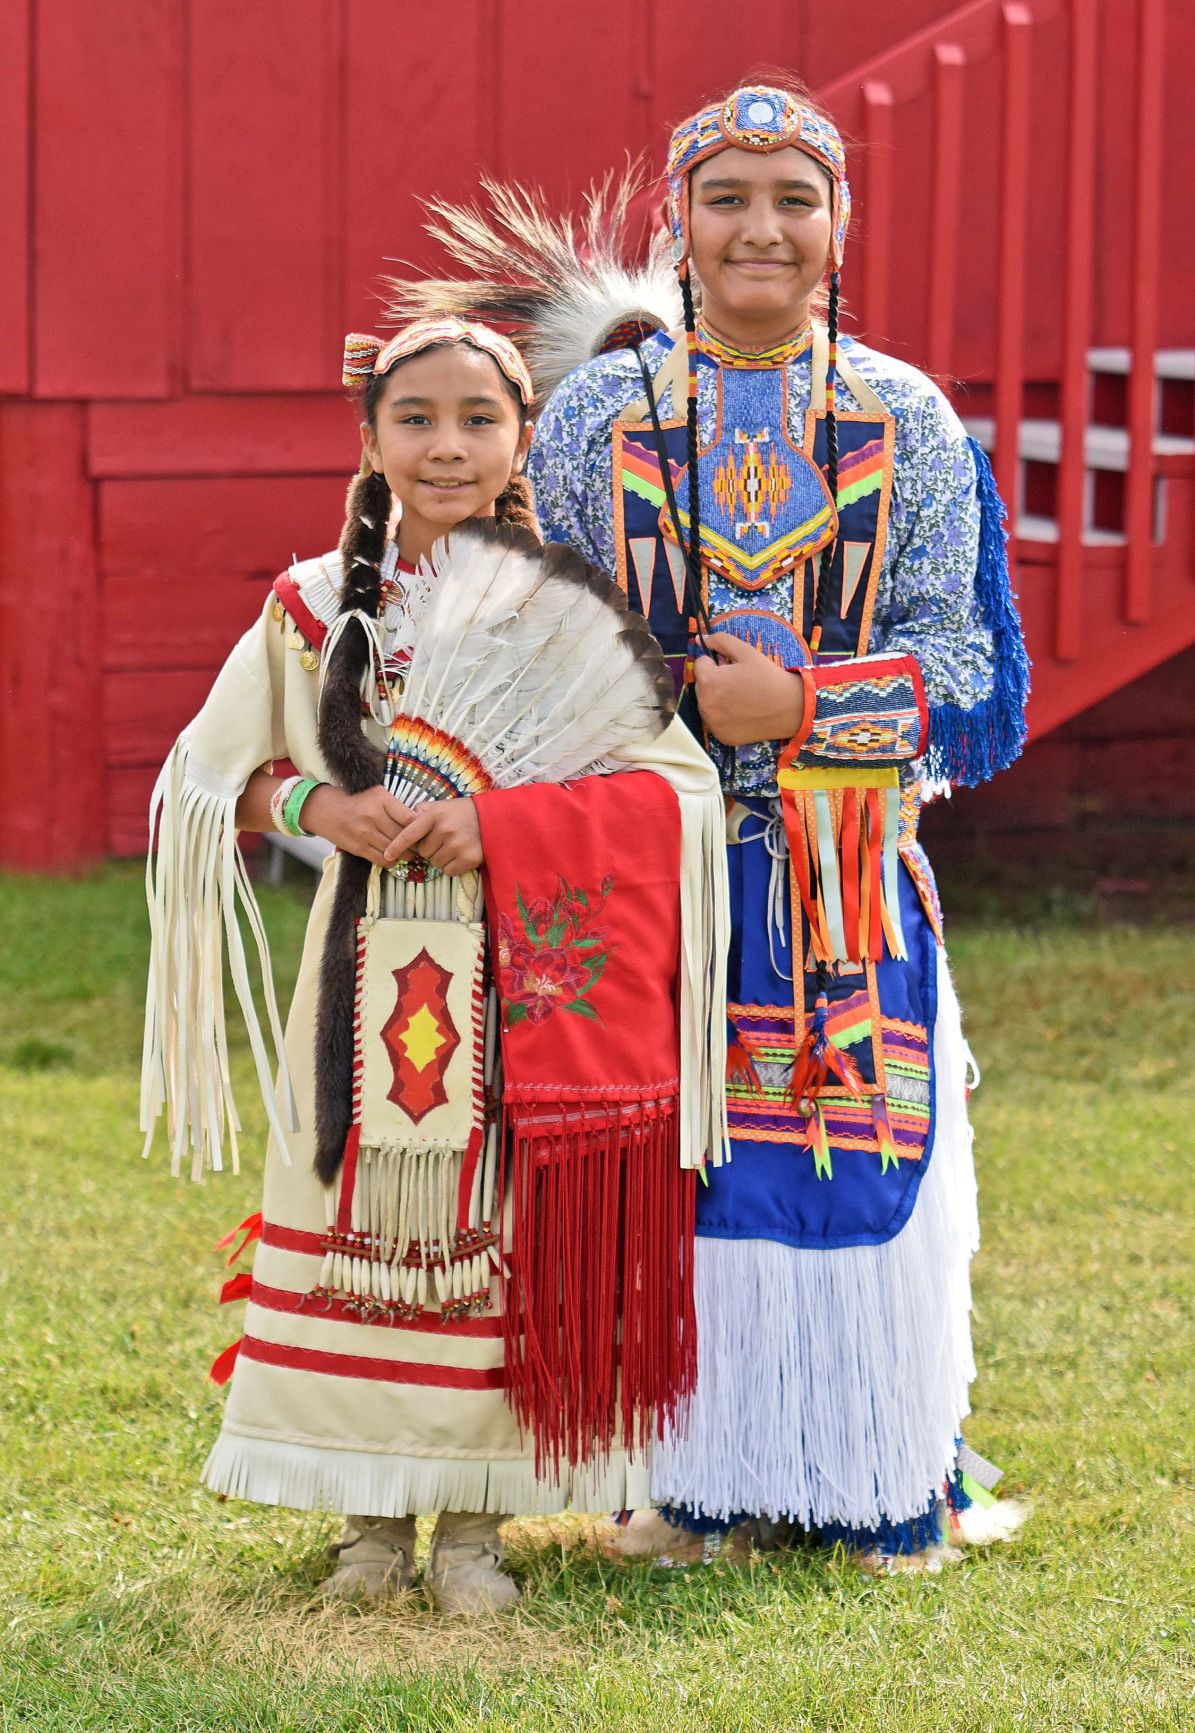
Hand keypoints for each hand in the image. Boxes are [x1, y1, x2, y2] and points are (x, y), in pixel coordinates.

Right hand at [301, 784, 414, 865]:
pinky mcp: (358, 847)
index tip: (426, 831)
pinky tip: (395, 857)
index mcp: (381, 799)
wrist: (325, 809)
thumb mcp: (377, 794)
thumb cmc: (356, 800)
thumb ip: (396, 806)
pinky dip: (392, 861)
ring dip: (406, 855)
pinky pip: (382, 859)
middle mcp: (373, 815)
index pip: (410, 818)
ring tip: (411, 853)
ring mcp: (364, 833)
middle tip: (423, 846)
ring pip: (395, 850)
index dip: (421, 827)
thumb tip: (420, 821)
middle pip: (403, 836)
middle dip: (416, 844)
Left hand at [383, 798, 482, 876]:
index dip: (396, 846)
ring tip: (453, 846)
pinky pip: (448, 871)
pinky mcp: (469, 858)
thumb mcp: (443, 806)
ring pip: (435, 863)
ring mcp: (457, 845)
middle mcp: (445, 830)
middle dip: (429, 849)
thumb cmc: (464, 813)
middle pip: (422, 853)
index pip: (409, 834)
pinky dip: (452, 866)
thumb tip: (408, 818)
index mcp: (435, 815)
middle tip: (442, 840)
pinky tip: (460, 854)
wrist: (494, 818)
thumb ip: (424, 812)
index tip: (387, 855)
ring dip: (441, 858)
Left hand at [691, 632, 804, 746]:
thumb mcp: (746, 651)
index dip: (716, 662)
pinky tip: (742, 713)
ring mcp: (712, 723)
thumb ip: (720, 640)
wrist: (790, 708)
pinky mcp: (721, 736)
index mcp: (708, 681)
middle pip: (702, 685)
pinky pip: (716, 722)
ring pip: (707, 704)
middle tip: (739, 682)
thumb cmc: (768, 677)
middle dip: (715, 681)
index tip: (733, 667)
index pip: (700, 665)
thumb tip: (701, 639)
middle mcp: (704, 705)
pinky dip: (725, 717)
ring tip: (741, 697)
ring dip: (717, 699)